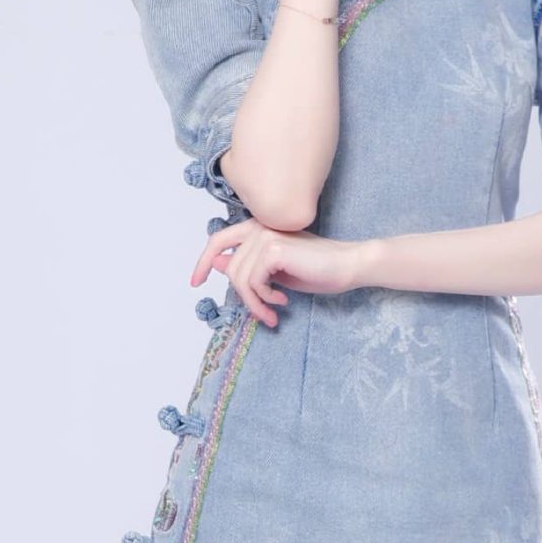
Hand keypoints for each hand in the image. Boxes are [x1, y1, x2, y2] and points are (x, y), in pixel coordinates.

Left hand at [190, 219, 369, 327]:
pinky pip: (253, 282)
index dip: (203, 261)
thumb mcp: (273, 273)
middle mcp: (258, 227)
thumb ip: (247, 267)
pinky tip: (282, 300)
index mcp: (257, 228)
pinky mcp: (273, 249)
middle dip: (245, 298)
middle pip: (231, 269)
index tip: (195, 283)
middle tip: (263, 315)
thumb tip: (218, 265)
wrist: (346, 266)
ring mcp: (266, 235)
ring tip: (273, 312)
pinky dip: (264, 298)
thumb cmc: (316, 270)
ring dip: (256, 303)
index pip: (218, 240)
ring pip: (240, 278)